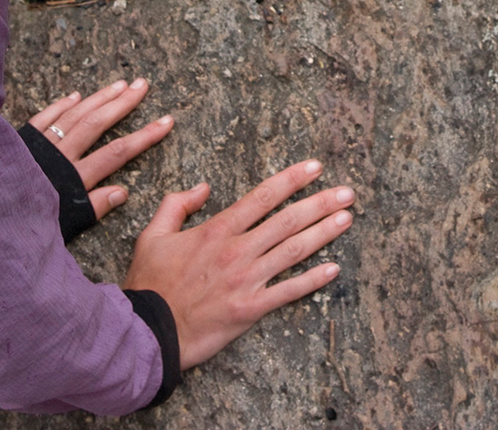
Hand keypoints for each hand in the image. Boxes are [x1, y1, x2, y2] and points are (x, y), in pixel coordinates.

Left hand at [28, 78, 173, 220]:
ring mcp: (40, 144)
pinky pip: (44, 117)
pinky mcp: (21, 140)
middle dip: (123, 104)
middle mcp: (60, 155)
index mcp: (73, 178)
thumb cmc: (24, 225)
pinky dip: (61, 104)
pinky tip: (75, 94)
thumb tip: (123, 191)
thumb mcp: (63, 226)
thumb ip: (92, 208)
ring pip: (75, 114)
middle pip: (97, 124)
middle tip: (143, 85)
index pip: (118, 152)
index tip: (166, 121)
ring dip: (98, 98)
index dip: (145, 136)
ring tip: (119, 84)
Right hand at [124, 159, 353, 368]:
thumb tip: (203, 188)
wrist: (149, 330)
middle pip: (287, 220)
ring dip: (324, 233)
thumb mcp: (154, 234)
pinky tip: (333, 269)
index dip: (291, 179)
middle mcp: (237, 250)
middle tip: (347, 192)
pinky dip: (313, 280)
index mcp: (216, 229)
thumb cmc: (150, 282)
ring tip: (347, 219)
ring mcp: (247, 280)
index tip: (314, 168)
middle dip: (321, 203)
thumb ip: (177, 204)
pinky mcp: (251, 309)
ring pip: (294, 251)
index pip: (262, 196)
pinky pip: (289, 291)